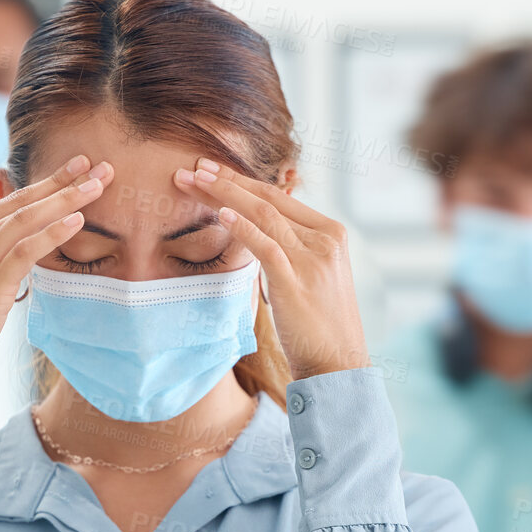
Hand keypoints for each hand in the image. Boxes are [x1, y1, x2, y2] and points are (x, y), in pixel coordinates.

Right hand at [0, 154, 113, 392]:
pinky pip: (25, 249)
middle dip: (63, 182)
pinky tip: (78, 221)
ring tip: (99, 186)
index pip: (9, 200)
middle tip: (100, 166)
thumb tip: (27, 245)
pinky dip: (53, 232)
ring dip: (66, 200)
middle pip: (21, 202)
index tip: (78, 168)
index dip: (47, 182)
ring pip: (26, 219)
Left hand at [174, 158, 368, 379]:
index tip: (212, 170)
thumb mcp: (309, 275)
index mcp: (331, 233)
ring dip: (225, 195)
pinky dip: (242, 228)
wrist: (338, 364)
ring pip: (264, 215)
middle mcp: (325, 239)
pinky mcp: (297, 282)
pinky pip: (266, 246)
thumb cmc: (318, 325)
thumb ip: (290, 248)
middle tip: (193, 166)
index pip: (280, 197)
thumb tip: (254, 230)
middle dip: (228, 180)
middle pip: (269, 199)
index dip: (243, 180)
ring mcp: (313, 259)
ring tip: (193, 181)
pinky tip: (220, 215)